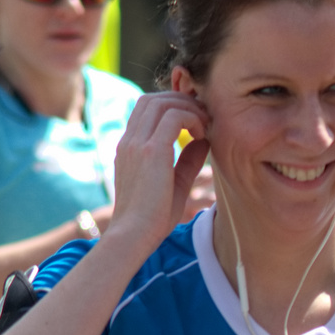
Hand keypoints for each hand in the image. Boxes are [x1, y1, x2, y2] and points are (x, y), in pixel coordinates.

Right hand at [110, 92, 210, 249]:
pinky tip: (202, 136)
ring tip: (204, 126)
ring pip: (162, 102)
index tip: (197, 121)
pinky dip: (192, 119)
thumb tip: (205, 140)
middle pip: (153, 99)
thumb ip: (188, 159)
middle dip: (182, 101)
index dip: (174, 106)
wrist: (134, 235)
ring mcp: (137, 143)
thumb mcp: (175, 182)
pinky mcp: (151, 151)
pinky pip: (174, 117)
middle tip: (204, 118)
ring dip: (188, 108)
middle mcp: (129, 140)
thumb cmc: (153, 217)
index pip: (147, 108)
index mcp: (130, 146)